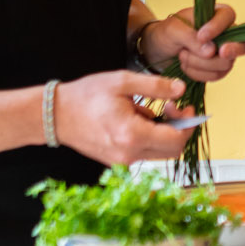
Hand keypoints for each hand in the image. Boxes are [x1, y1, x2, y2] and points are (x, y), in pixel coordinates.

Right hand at [56, 70, 190, 165]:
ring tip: (145, 110)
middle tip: (171, 106)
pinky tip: (133, 120)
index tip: (183, 105)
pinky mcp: (116, 163)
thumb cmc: (87, 96)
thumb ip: (155, 86)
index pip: (177, 139)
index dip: (188, 122)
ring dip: (163, 133)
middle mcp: (129, 154)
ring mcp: (122, 162)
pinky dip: (148, 138)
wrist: (56, 115)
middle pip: (172, 151)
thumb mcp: (123, 82)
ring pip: (159, 153)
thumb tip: (181, 90)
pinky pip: (144, 153)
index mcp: (132, 135)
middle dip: (180, 128)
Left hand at [143, 4, 244, 83]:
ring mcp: (224, 53)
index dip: (219, 27)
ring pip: (225, 64)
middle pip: (241, 43)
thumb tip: (211, 51)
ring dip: (200, 64)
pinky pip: (216, 76)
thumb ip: (191, 37)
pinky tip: (186, 66)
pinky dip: (198, 74)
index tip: (201, 36)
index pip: (229, 16)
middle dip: (232, 50)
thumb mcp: (174, 29)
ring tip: (182, 55)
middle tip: (220, 52)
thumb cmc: (168, 33)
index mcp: (216, 14)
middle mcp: (225, 33)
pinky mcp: (217, 69)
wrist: (159, 51)